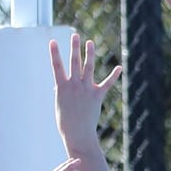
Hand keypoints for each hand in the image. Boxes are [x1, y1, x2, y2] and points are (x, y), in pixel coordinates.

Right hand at [50, 33, 120, 151]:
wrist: (78, 135)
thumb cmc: (66, 122)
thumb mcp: (60, 105)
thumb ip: (61, 93)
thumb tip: (58, 86)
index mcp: (62, 88)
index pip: (56, 67)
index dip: (54, 53)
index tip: (52, 41)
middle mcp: (74, 86)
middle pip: (74, 62)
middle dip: (74, 48)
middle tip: (75, 35)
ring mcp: (85, 90)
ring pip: (88, 68)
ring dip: (89, 54)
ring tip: (90, 42)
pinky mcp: (96, 96)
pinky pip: (106, 84)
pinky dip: (113, 76)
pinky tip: (119, 67)